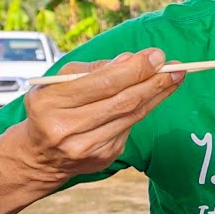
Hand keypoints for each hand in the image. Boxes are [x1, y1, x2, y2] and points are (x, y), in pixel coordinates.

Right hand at [18, 48, 183, 177]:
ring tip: (175, 77)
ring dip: (157, 95)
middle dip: (154, 81)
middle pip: (123, 101)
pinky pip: (129, 128)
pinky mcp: (102, 158)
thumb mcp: (59, 82)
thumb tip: (131, 60)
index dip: (134, 69)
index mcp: (51, 103)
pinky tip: (152, 96)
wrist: (38, 156)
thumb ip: (93, 70)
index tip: (157, 55)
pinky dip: (142, 109)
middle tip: (176, 67)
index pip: (103, 83)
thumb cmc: (50, 108)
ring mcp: (87, 147)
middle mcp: (68, 128)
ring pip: (131, 116)